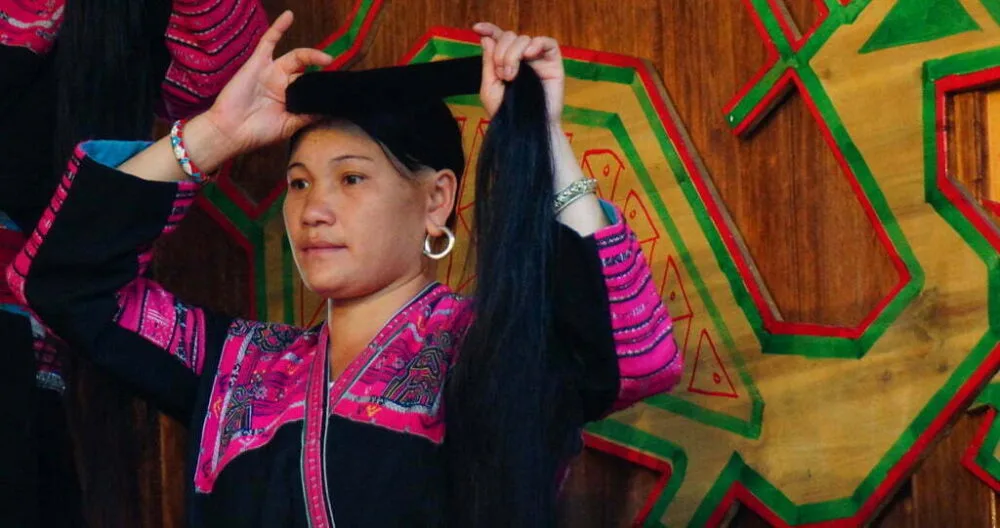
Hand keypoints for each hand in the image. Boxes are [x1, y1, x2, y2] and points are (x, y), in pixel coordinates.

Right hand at [203, 11, 332, 156]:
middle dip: (321, 74)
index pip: (312, 87)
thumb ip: (309, 115)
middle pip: (308, 72)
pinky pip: (269, 41)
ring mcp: (272, 72)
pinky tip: (289, 16)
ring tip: (327, 60)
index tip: (340, 91)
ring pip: (296, 57)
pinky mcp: (258, 63)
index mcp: (291, 98)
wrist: (231, 132)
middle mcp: (283, 83)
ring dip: (312, 56)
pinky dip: (278, 27)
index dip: (324, 87)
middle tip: (335, 74)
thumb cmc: (258, 132)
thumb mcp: (290, 125)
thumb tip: (331, 110)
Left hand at [473, 23, 564, 121]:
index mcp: (505, 61)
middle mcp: (521, 57)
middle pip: (509, 36)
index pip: (498, 38)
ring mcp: (537, 59)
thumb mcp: (490, 87)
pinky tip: (529, 55)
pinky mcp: (553, 63)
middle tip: (502, 75)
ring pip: (524, 39)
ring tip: (512, 76)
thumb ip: (489, 62)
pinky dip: (537, 44)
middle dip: (501, 52)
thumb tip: (486, 38)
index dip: (489, 29)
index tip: (477, 28)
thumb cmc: (508, 113)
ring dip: (513, 54)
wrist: (525, 129)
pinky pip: (548, 42)